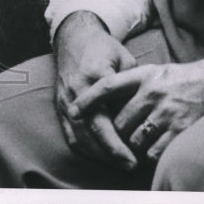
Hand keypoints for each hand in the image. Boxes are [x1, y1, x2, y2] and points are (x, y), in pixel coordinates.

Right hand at [53, 11, 137, 169]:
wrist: (74, 37)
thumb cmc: (104, 48)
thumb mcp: (124, 59)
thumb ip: (131, 86)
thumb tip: (143, 115)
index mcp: (94, 78)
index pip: (103, 120)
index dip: (117, 144)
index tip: (134, 159)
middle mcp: (76, 91)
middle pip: (90, 133)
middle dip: (110, 155)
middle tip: (130, 166)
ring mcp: (66, 99)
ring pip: (79, 137)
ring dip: (98, 155)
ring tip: (118, 164)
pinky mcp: (61, 105)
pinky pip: (70, 134)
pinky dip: (85, 148)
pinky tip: (100, 155)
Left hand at [69, 51, 203, 161]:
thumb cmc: (177, 78)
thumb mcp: (151, 71)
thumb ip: (129, 83)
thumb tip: (100, 100)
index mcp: (142, 76)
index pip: (107, 87)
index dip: (87, 100)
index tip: (72, 111)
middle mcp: (152, 92)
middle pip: (119, 122)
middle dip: (115, 134)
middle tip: (116, 139)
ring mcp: (167, 111)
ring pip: (134, 140)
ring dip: (132, 147)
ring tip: (136, 143)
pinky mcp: (181, 128)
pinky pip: (154, 151)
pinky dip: (149, 154)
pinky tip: (152, 149)